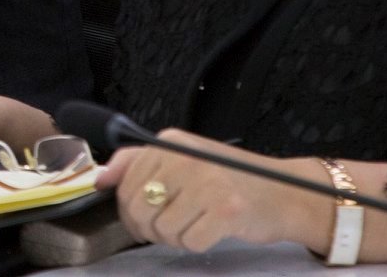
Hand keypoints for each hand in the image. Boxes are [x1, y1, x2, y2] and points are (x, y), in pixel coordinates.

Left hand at [98, 129, 331, 254]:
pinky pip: (189, 242)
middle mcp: (186, 157)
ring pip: (162, 229)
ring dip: (175, 237)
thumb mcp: (183, 159)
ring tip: (195, 224)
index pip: (126, 183)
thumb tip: (100, 179)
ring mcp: (207, 182)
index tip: (144, 216)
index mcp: (171, 142)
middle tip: (171, 226)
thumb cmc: (232, 179)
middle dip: (149, 228)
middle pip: (139, 208)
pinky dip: (197, 244)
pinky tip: (212, 230)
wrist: (286, 192)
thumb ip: (138, 163)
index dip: (130, 209)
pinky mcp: (225, 210)